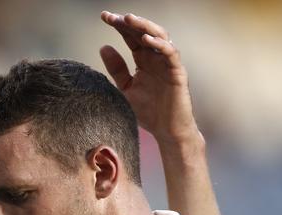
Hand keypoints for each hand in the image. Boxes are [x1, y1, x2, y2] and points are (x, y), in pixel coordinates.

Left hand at [100, 11, 198, 144]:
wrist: (166, 131)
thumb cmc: (148, 111)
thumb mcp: (125, 89)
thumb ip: (116, 69)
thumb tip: (103, 47)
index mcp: (143, 59)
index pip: (131, 37)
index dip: (119, 26)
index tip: (103, 17)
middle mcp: (156, 58)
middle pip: (144, 32)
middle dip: (129, 23)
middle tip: (114, 17)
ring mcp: (168, 63)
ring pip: (160, 37)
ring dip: (144, 27)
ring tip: (129, 20)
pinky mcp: (178, 72)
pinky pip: (171, 54)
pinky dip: (160, 45)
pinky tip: (147, 39)